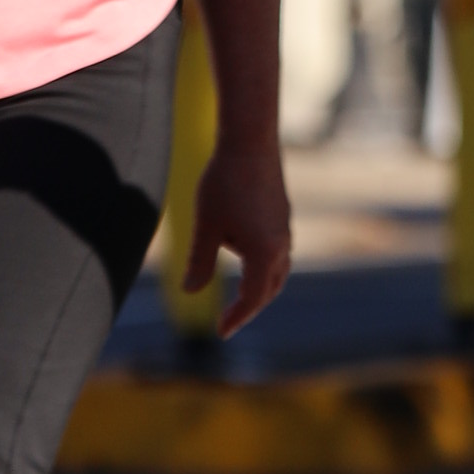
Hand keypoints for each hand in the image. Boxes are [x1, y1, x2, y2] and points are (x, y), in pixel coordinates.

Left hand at [184, 139, 292, 336]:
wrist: (250, 141)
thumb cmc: (223, 183)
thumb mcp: (206, 226)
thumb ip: (199, 262)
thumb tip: (189, 291)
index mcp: (263, 254)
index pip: (252, 298)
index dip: (237, 317)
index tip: (221, 332)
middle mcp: (280, 246)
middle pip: (269, 289)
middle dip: (251, 307)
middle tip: (230, 320)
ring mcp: (284, 230)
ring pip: (277, 271)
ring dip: (260, 287)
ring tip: (241, 295)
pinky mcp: (282, 216)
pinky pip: (277, 252)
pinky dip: (263, 266)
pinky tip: (245, 257)